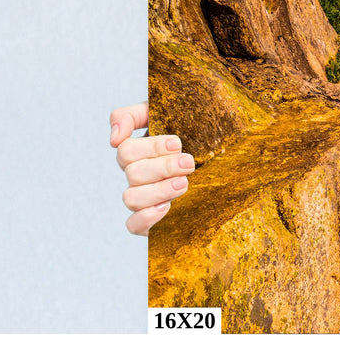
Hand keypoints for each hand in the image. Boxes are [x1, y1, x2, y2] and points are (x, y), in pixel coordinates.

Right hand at [110, 103, 194, 235]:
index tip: (177, 143)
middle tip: (189, 163)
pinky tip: (168, 207)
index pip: (125, 149)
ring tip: (185, 183)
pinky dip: (147, 217)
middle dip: (164, 167)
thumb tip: (114, 138)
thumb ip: (132, 115)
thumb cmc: (193, 132)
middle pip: (133, 173)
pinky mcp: (151, 221)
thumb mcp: (165, 114)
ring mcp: (143, 198)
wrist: (225, 160)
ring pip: (131, 198)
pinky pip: (133, 225)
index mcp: (138, 152)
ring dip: (159, 190)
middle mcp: (137, 176)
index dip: (151, 147)